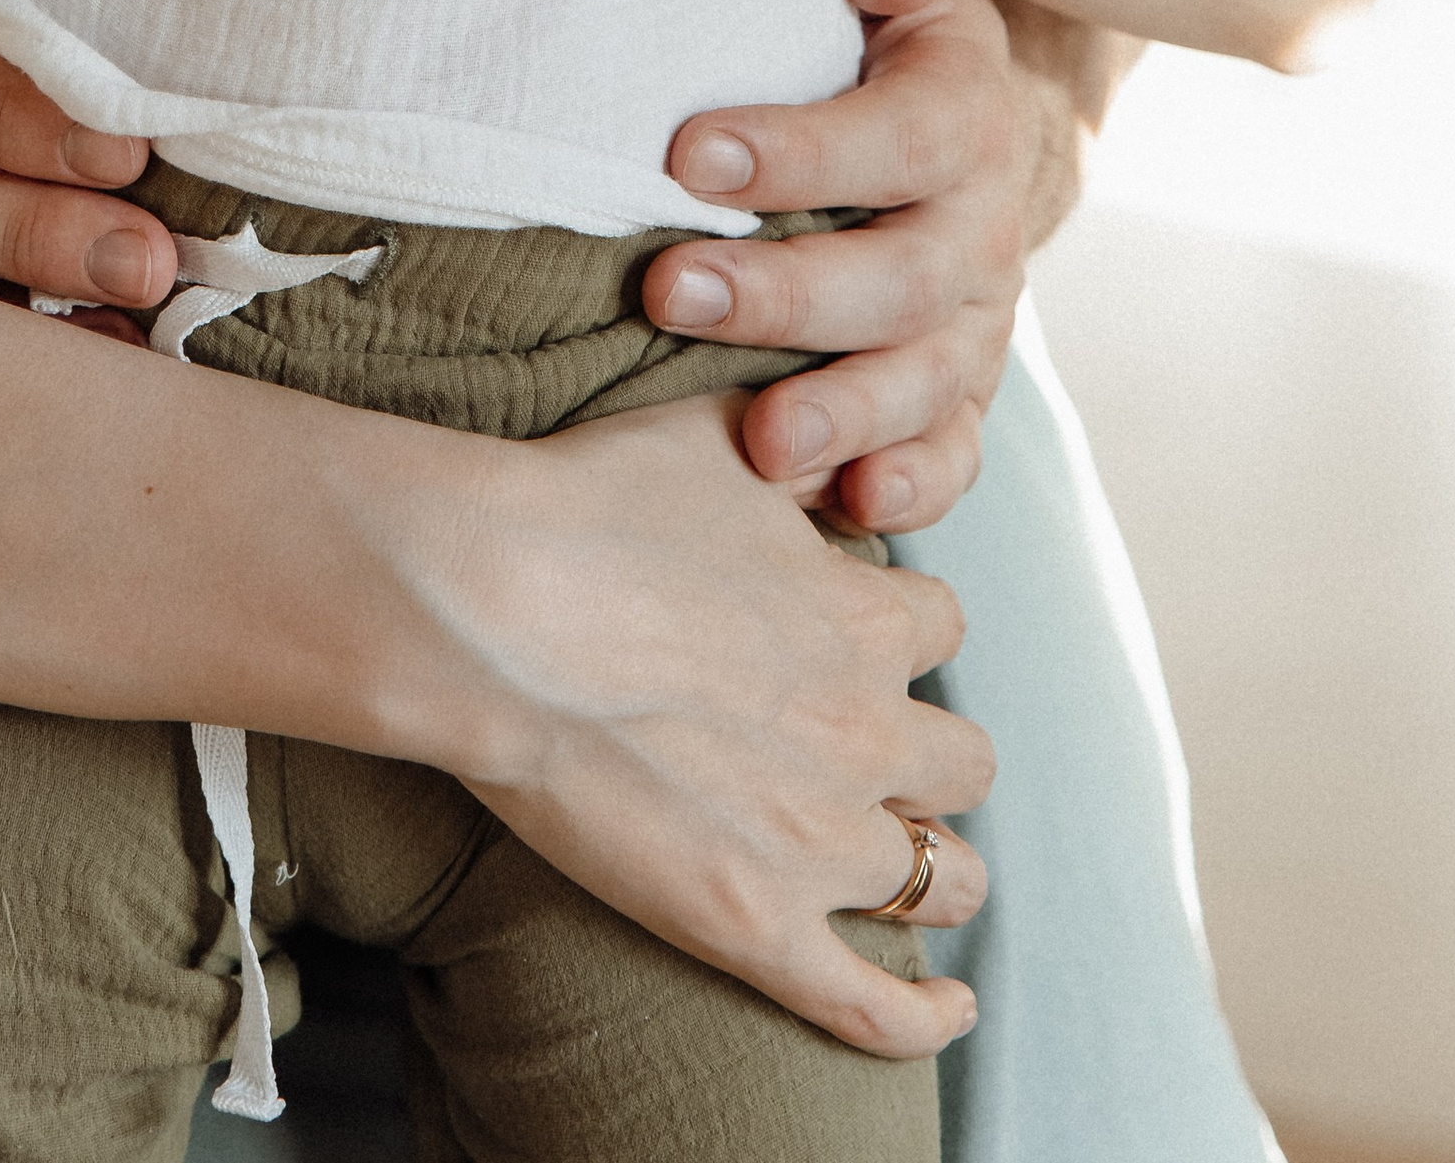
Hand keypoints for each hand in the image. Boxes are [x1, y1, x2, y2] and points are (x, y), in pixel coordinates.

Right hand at [466, 393, 989, 1054]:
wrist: (491, 607)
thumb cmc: (588, 506)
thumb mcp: (717, 436)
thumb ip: (793, 444)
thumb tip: (819, 437)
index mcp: (866, 618)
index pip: (940, 624)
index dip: (899, 628)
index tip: (858, 632)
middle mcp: (868, 734)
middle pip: (963, 760)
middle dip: (929, 754)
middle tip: (875, 753)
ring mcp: (819, 842)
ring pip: (944, 876)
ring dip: (935, 867)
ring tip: (915, 870)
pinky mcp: (757, 927)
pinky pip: (874, 1005)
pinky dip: (925, 1017)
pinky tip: (951, 1010)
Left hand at [642, 0, 1026, 532]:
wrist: (946, 116)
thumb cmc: (878, 28)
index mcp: (965, 112)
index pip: (899, 137)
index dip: (801, 151)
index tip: (686, 153)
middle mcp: (984, 228)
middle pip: (902, 278)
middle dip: (786, 295)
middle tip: (669, 291)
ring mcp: (975, 323)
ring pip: (926, 382)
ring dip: (845, 412)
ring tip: (761, 441)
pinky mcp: (958, 395)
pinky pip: (953, 454)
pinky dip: (910, 488)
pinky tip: (850, 507)